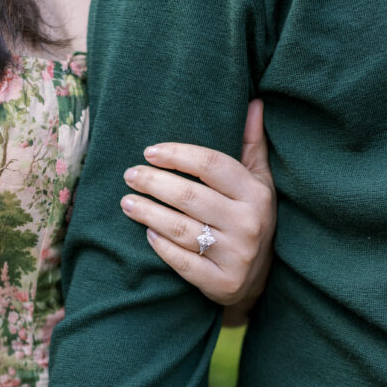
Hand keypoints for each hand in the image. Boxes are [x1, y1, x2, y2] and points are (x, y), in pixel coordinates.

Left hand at [120, 99, 274, 324]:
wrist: (259, 281)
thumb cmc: (252, 218)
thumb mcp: (259, 183)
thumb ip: (252, 145)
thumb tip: (254, 103)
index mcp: (256, 194)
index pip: (212, 165)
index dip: (177, 155)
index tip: (150, 152)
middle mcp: (249, 224)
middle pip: (191, 196)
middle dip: (154, 183)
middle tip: (129, 175)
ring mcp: (236, 255)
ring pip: (182, 229)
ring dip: (149, 213)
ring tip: (127, 201)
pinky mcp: (222, 283)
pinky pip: (182, 261)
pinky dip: (161, 246)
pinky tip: (146, 233)